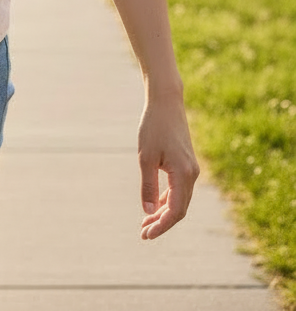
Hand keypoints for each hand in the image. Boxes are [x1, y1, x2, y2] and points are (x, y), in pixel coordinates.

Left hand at [138, 94, 199, 238]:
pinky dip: (168, 199)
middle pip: (179, 209)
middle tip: (143, 233)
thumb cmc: (154, 127)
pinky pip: (180, 189)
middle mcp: (192, 175)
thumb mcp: (146, 157)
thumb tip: (148, 213)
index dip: (161, 226)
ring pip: (180, 200)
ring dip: (164, 212)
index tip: (145, 235)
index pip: (175, 212)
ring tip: (146, 222)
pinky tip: (155, 205)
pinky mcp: (187, 163)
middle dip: (162, 223)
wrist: (166, 101)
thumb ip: (148, 186)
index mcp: (183, 175)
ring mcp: (191, 169)